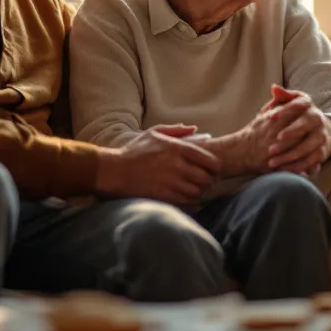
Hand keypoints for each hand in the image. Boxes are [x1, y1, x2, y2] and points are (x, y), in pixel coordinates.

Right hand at [93, 124, 222, 206]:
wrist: (114, 171)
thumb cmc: (134, 151)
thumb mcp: (154, 133)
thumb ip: (176, 130)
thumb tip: (195, 129)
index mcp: (177, 149)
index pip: (210, 160)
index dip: (216, 167)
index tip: (215, 170)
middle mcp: (177, 166)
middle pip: (207, 178)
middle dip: (209, 181)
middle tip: (207, 182)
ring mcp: (171, 182)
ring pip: (198, 192)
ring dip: (199, 192)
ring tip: (196, 190)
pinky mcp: (164, 196)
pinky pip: (186, 202)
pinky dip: (190, 201)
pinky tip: (187, 198)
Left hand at [263, 86, 330, 174]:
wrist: (323, 130)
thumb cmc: (300, 115)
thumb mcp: (294, 102)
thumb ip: (283, 96)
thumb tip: (274, 88)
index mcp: (308, 105)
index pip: (297, 105)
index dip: (284, 111)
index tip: (270, 117)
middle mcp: (317, 119)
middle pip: (303, 126)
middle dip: (289, 134)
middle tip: (273, 143)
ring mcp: (321, 135)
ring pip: (306, 146)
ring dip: (289, 155)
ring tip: (272, 162)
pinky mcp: (322, 151)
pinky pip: (310, 160)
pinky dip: (297, 166)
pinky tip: (283, 170)